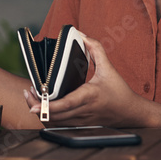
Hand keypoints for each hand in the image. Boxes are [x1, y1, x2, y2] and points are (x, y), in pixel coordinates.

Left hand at [24, 36, 146, 126]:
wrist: (132, 114)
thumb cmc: (120, 91)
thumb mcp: (109, 68)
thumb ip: (96, 49)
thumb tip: (82, 34)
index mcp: (89, 96)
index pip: (65, 104)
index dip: (47, 106)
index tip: (33, 103)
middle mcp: (84, 111)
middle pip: (54, 115)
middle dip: (36, 106)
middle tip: (27, 92)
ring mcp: (81, 121)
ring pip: (55, 123)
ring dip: (41, 113)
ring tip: (32, 98)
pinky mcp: (81, 126)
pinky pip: (60, 125)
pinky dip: (49, 118)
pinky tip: (43, 107)